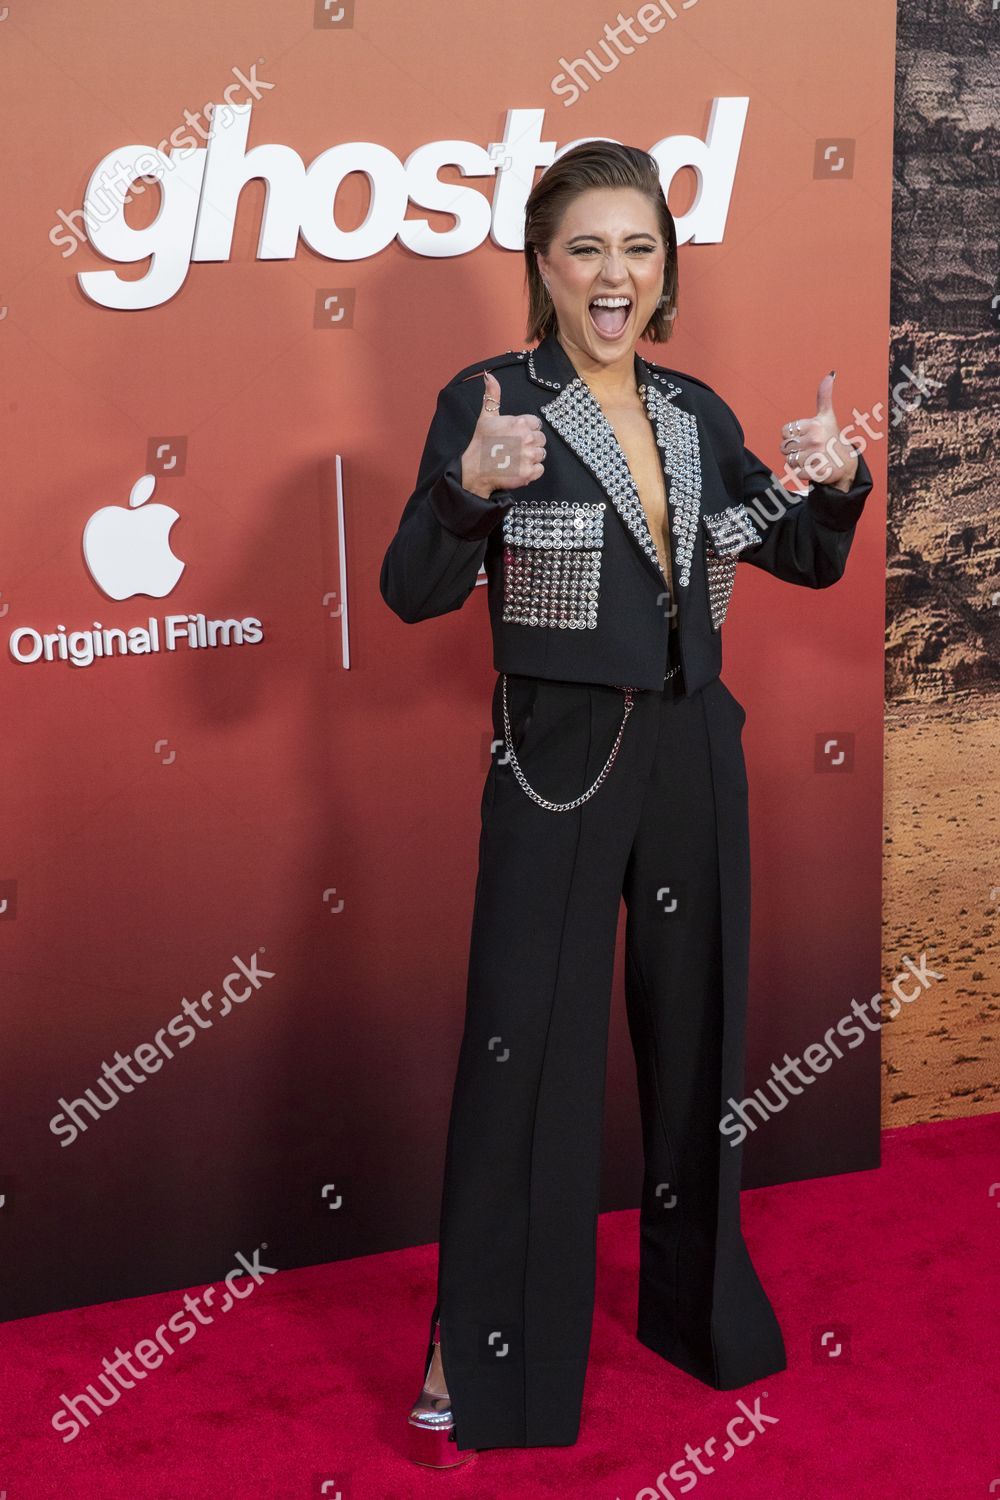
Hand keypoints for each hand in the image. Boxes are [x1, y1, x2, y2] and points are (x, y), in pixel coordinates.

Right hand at [460, 370, 546, 497]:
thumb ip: (492, 396)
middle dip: (530, 443)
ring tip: (516, 458)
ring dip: (531, 457)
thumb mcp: (486, 416)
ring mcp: (528, 456)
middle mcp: (526, 438)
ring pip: (541, 454)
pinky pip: (540, 469)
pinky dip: (531, 471)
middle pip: (541, 439)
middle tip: (515, 448)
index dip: (526, 430)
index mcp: (519, 423)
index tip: (515, 436)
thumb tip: (489, 375)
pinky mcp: (529, 473)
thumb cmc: (482, 442)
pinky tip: (518, 468)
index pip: (536, 424)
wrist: (476, 469)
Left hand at [779, 372, 858, 492]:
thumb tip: (830, 374)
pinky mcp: (816, 472)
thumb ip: (824, 396)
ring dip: (797, 462)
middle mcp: (815, 439)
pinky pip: (796, 473)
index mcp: (814, 425)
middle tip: (808, 449)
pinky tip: (813, 467)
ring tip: (811, 458)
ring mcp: (816, 456)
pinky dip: (802, 472)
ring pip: (789, 461)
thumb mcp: (827, 416)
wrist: (846, 463)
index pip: (784, 431)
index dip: (790, 435)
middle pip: (784, 447)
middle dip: (793, 450)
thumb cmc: (832, 437)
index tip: (803, 436)